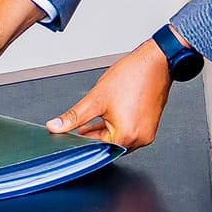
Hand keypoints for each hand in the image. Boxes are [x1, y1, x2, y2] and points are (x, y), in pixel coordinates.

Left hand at [45, 41, 172, 150]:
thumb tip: (56, 126)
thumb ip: (75, 116)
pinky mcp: (149, 126)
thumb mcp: (96, 98)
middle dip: (92, 137)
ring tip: (90, 122)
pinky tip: (105, 119)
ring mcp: (146, 133)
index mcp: (126, 136)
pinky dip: (116, 127)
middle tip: (79, 128)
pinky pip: (128, 132)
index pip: (96, 149)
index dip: (81, 142)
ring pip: (118, 139)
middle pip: (108, 146)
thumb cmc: (132, 77)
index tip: (71, 137)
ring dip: (104, 132)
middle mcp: (139, 139)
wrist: (155, 63)